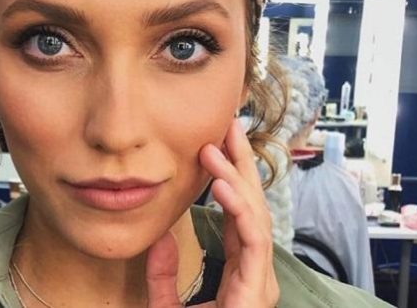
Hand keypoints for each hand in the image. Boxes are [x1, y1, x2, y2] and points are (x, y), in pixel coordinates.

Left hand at [145, 119, 278, 306]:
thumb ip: (162, 276)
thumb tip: (159, 239)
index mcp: (239, 272)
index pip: (238, 214)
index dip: (229, 177)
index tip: (215, 143)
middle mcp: (254, 273)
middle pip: (253, 206)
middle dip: (242, 164)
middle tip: (229, 125)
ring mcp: (258, 281)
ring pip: (255, 217)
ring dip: (236, 178)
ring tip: (216, 148)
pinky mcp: (255, 291)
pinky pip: (252, 241)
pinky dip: (239, 209)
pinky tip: (220, 185)